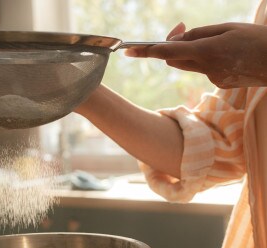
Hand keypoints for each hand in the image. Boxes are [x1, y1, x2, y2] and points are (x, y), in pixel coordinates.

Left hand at [125, 22, 266, 88]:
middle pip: (174, 59)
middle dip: (171, 46)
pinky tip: (229, 55)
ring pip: (188, 64)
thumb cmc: (257, 40)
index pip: (167, 51)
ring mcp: (212, 78)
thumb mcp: (228, 28)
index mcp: (207, 51)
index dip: (146, 51)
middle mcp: (206, 68)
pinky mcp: (219, 83)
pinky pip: (204, 70)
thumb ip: (198, 35)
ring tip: (218, 42)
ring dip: (190, 53)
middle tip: (181, 29)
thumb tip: (175, 40)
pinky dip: (207, 60)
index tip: (128, 50)